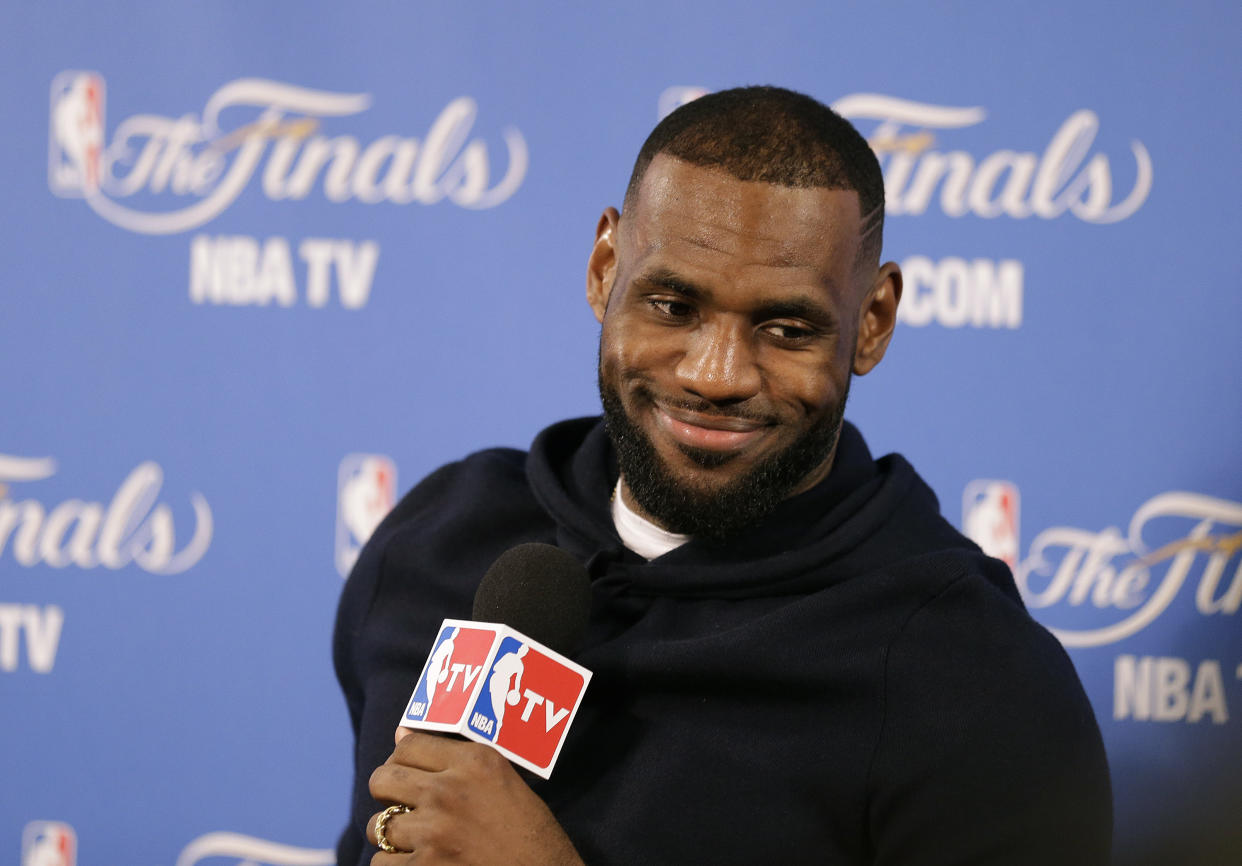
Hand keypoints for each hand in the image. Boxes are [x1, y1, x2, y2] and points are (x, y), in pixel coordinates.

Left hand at [367, 729, 584, 864]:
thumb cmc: (529, 833)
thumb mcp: (503, 781)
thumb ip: (454, 757)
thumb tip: (399, 734)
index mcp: (475, 762)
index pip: (408, 745)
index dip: (401, 760)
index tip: (409, 775)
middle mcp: (449, 790)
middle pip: (382, 779)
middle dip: (387, 794)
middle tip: (405, 807)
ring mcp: (434, 832)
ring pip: (377, 826)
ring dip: (394, 836)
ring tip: (418, 842)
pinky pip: (381, 863)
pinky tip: (419, 864)